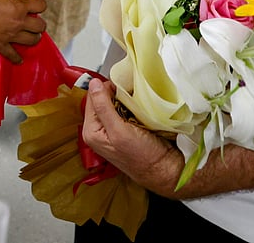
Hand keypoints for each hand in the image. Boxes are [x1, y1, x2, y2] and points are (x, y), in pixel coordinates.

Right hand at [0, 0, 45, 62]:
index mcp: (18, 5)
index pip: (40, 5)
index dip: (39, 4)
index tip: (35, 4)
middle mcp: (17, 21)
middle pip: (40, 25)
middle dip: (39, 23)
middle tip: (34, 21)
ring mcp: (9, 35)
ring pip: (32, 40)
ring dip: (33, 37)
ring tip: (32, 35)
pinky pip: (12, 55)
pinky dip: (16, 58)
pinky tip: (18, 59)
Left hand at [80, 77, 182, 195]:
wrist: (163, 169)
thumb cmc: (142, 156)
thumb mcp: (119, 131)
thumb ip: (103, 107)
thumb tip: (93, 83)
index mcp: (90, 131)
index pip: (91, 98)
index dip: (105, 89)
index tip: (121, 88)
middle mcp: (98, 130)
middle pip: (101, 99)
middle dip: (114, 94)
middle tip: (130, 96)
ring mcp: (111, 129)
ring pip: (112, 103)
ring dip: (124, 100)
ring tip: (135, 103)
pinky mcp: (123, 129)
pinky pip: (123, 110)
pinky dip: (130, 107)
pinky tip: (138, 110)